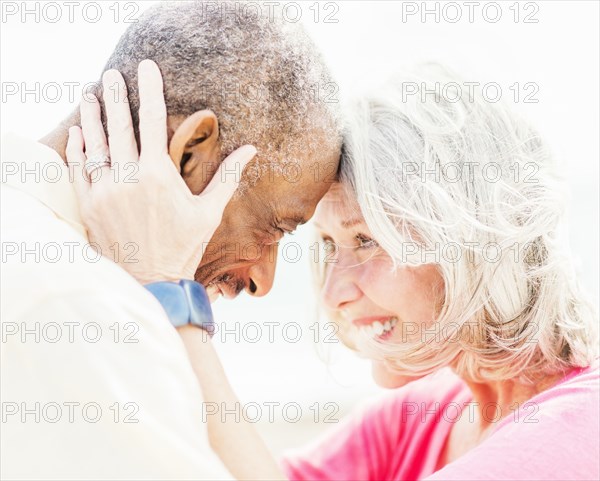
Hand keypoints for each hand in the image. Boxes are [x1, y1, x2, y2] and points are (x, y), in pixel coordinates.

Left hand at [66, 60, 255, 283]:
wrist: (153, 281)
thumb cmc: (184, 246)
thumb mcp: (210, 211)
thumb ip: (229, 176)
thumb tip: (252, 149)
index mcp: (158, 174)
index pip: (153, 120)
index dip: (150, 89)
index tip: (146, 67)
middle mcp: (128, 178)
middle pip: (119, 126)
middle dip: (115, 95)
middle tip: (111, 73)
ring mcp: (105, 191)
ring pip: (95, 145)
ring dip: (92, 117)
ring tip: (89, 94)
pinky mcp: (90, 206)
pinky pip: (79, 170)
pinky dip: (77, 150)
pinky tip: (78, 134)